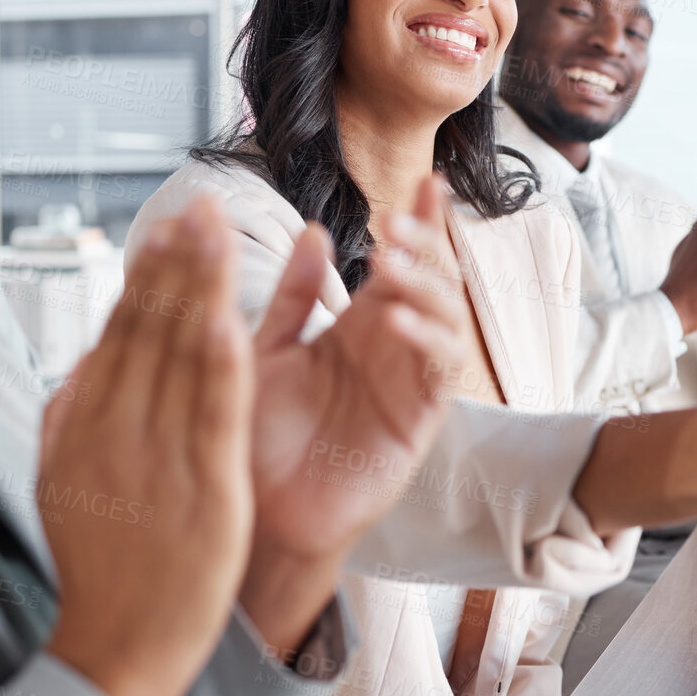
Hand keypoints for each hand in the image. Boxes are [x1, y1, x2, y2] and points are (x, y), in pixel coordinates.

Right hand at [41, 196, 253, 695]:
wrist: (118, 647)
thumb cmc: (100, 564)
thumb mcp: (65, 481)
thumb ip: (73, 416)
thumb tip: (82, 358)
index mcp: (83, 425)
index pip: (119, 332)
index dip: (147, 273)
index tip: (169, 225)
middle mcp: (114, 432)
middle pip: (148, 329)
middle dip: (177, 261)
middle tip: (200, 202)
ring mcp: (156, 460)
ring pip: (180, 357)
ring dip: (201, 288)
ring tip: (218, 232)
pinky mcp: (203, 490)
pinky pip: (212, 414)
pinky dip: (220, 362)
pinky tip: (232, 316)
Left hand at [241, 176, 470, 651]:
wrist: (252, 516)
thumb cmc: (253, 437)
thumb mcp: (261, 352)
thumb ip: (290, 297)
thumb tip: (311, 231)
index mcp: (355, 327)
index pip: (399, 262)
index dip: (417, 221)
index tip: (425, 179)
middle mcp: (390, 350)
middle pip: (432, 281)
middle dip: (426, 244)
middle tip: (401, 216)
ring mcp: (409, 385)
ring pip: (444, 319)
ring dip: (424, 284)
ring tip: (392, 258)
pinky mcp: (417, 424)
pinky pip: (436, 374)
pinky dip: (422, 341)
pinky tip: (393, 319)